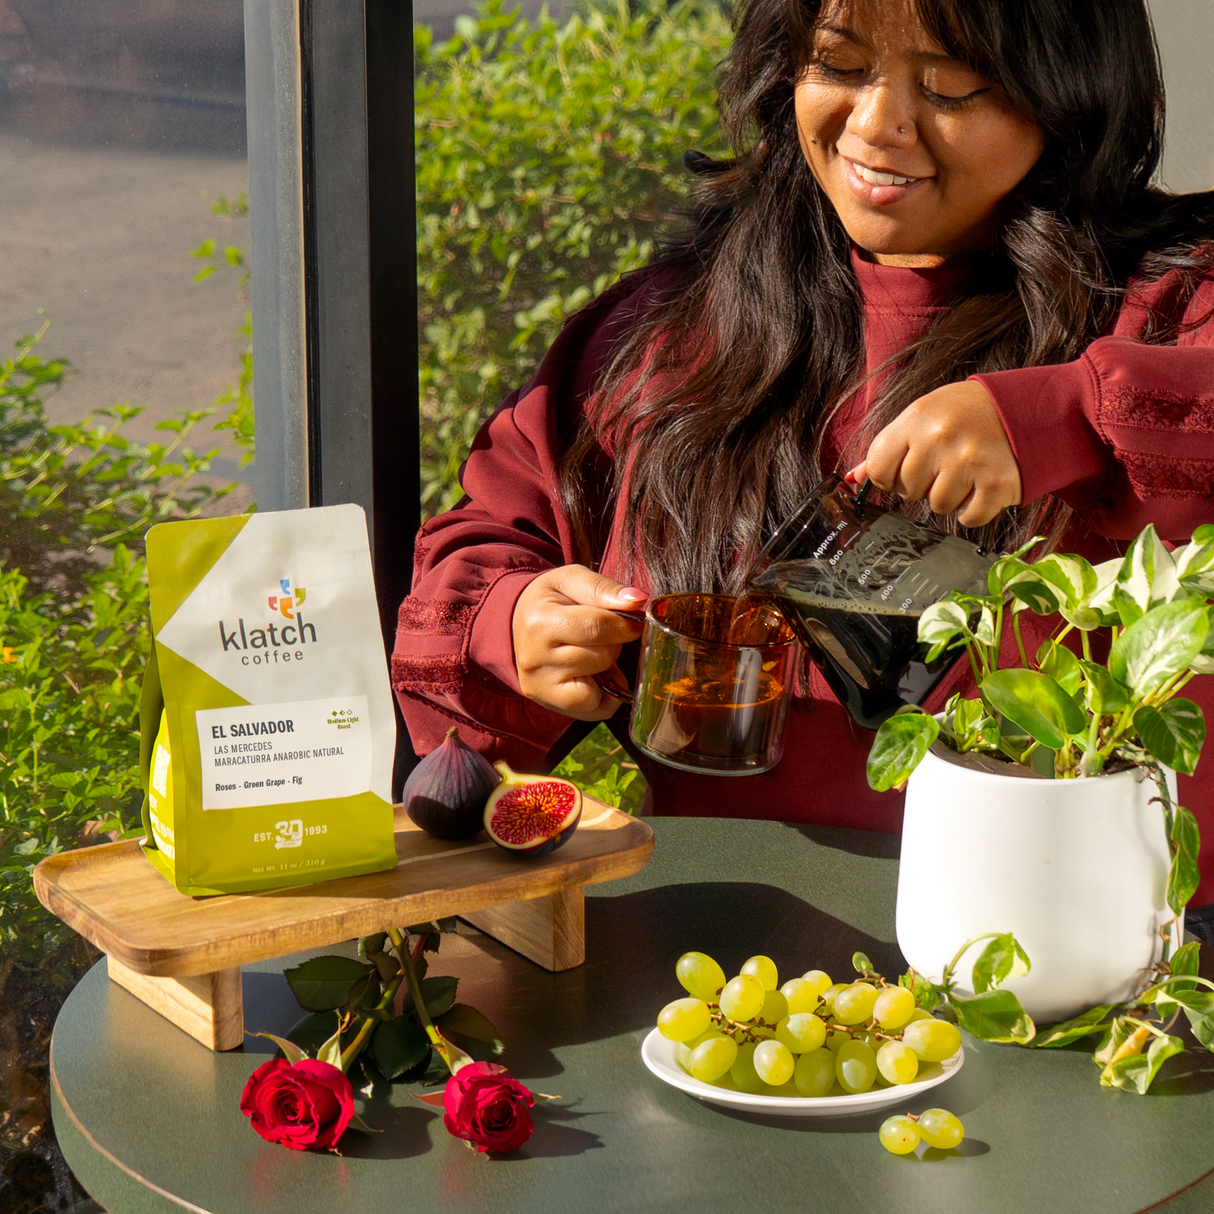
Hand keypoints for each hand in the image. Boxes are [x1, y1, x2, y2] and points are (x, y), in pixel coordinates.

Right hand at [512, 565, 645, 720]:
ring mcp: (541, 685)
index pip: (598, 626)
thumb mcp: (571, 580)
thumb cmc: (550, 600)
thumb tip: (637, 600)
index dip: (626, 624)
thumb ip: (603, 588)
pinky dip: (606, 693)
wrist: (517, 622)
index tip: (633, 621)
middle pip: (602, 656)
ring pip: (602, 685)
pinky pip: (597, 709)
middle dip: (614, 643)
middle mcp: (535, 658)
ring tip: (593, 651)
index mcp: (539, 621)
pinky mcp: (550, 703)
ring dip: (608, 666)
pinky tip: (595, 674)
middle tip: (602, 634)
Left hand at [851, 381, 1021, 526]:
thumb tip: (853, 479)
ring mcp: (970, 461)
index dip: (888, 476)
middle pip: (907, 491)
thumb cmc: (965, 414)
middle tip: (944, 464)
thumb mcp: (923, 416)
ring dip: (949, 496)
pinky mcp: (997, 484)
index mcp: (917, 418)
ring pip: (937, 506)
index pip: (878, 469)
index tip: (904, 469)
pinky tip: (980, 487)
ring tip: (965, 472)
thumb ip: (888, 448)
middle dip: (922, 484)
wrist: (1025, 408)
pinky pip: (969, 518)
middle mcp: (940, 438)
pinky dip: (973, 510)